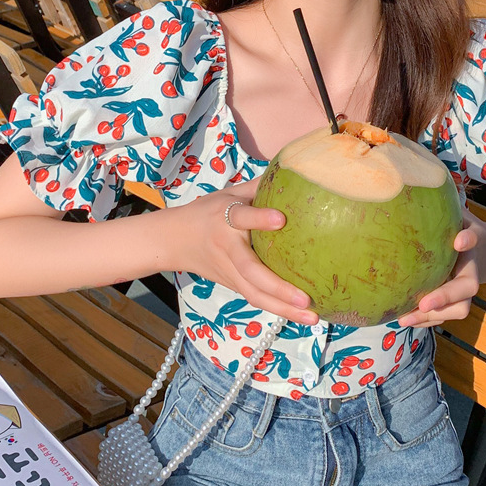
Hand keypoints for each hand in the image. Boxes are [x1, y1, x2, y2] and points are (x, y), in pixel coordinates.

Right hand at [180, 179, 318, 324]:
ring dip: (283, 309)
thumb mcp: (229, 193)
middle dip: (277, 287)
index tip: (280, 220)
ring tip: (312, 317)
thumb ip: (258, 186)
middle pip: (250, 271)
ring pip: (254, 293)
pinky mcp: (231, 285)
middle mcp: (226, 247)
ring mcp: (228, 271)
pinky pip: (256, 298)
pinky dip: (278, 309)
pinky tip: (303, 315)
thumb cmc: (208, 211)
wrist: (173, 240)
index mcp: (225, 218)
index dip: (259, 218)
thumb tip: (294, 168)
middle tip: (305, 297)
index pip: (241, 217)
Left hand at [397, 206, 482, 328]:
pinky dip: (426, 320)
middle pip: (469, 288)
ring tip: (404, 318)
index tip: (458, 241)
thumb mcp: (458, 213)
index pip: (473, 238)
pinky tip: (403, 318)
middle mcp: (472, 269)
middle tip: (425, 302)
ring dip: (432, 316)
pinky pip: (445, 316)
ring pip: (459, 309)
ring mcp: (466, 290)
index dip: (468, 239)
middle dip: (447, 296)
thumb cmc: (462, 227)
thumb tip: (418, 177)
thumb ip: (445, 204)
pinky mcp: (456, 302)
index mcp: (473, 243)